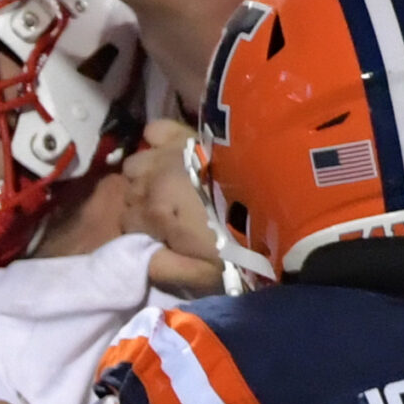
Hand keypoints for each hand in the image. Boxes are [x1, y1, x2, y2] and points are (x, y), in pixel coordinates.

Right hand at [124, 119, 224, 293]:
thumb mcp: (201, 273)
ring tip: (170, 185)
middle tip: (169, 215)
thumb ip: (161, 268)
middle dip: (142, 204)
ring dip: (147, 175)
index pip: (124, 222)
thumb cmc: (240, 244)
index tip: (160, 237)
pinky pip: (154, 130)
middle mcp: (151, 181)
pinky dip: (157, 141)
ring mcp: (167, 154)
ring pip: (136, 164)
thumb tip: (133, 259)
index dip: (141, 231)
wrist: (279, 201)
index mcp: (151, 215)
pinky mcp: (186, 135)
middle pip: (128, 193)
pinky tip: (172, 154)